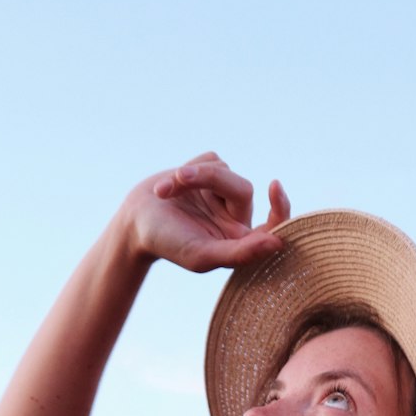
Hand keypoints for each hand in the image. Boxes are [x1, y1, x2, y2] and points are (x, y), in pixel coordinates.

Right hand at [122, 152, 289, 272]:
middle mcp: (235, 218)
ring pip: (224, 170)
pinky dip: (188, 168)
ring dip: (192, 175)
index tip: (274, 187)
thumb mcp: (202, 255)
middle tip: (177, 178)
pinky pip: (211, 160)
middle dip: (209, 179)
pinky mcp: (210, 175)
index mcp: (240, 242)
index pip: (275, 225)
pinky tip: (171, 184)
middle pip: (242, 188)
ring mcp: (222, 195)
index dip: (280, 208)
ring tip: (163, 189)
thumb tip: (277, 243)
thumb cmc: (169, 245)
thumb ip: (240, 253)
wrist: (135, 221)